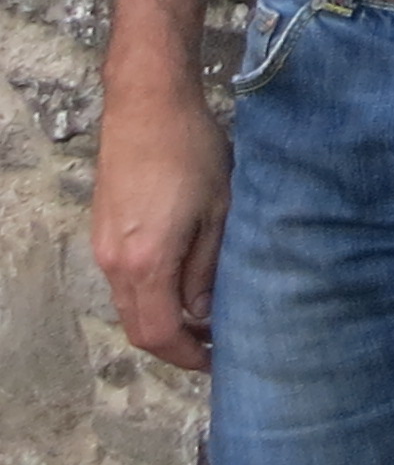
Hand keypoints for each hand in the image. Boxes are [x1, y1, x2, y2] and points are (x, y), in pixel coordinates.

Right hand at [92, 77, 229, 370]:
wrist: (147, 105)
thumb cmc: (191, 151)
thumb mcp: (218, 210)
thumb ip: (208, 267)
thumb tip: (204, 312)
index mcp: (145, 262)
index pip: (158, 334)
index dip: (187, 355)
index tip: (218, 360)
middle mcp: (115, 263)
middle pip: (138, 326)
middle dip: (177, 342)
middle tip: (217, 342)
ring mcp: (103, 247)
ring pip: (130, 305)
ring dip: (163, 317)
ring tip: (206, 313)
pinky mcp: (103, 231)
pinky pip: (124, 280)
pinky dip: (151, 293)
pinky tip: (183, 281)